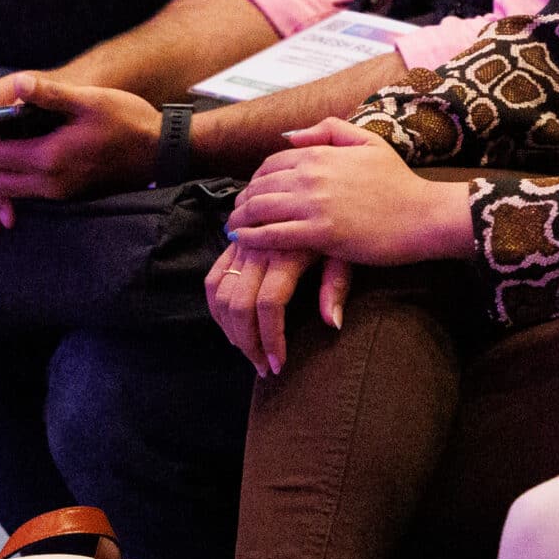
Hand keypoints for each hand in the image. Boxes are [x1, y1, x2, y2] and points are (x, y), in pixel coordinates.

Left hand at [0, 72, 161, 230]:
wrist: (160, 154)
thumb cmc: (127, 121)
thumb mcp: (90, 101)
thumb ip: (51, 94)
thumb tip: (18, 82)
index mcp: (49, 158)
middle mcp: (49, 183)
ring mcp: (59, 193)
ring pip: (8, 189)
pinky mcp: (68, 195)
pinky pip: (25, 192)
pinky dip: (8, 179)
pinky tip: (9, 157)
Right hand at [205, 238, 349, 375]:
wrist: (317, 191)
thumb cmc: (338, 227)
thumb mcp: (345, 252)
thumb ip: (337, 286)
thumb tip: (332, 324)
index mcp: (287, 252)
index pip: (270, 304)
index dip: (271, 338)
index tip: (279, 364)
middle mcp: (259, 248)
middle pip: (240, 303)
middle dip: (249, 343)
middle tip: (262, 367)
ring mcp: (243, 246)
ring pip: (221, 294)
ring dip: (230, 329)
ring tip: (248, 351)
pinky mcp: (234, 245)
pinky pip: (213, 278)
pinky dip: (216, 306)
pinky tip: (231, 326)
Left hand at [226, 119, 471, 264]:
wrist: (423, 214)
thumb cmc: (399, 181)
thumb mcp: (368, 142)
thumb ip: (329, 130)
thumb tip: (292, 136)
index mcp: (321, 153)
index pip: (273, 162)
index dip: (257, 177)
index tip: (252, 190)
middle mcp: (312, 175)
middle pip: (261, 185)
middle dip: (244, 198)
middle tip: (237, 210)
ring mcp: (315, 204)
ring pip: (261, 209)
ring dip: (241, 218)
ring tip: (233, 227)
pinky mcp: (321, 234)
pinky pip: (273, 234)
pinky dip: (252, 237)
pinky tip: (243, 241)